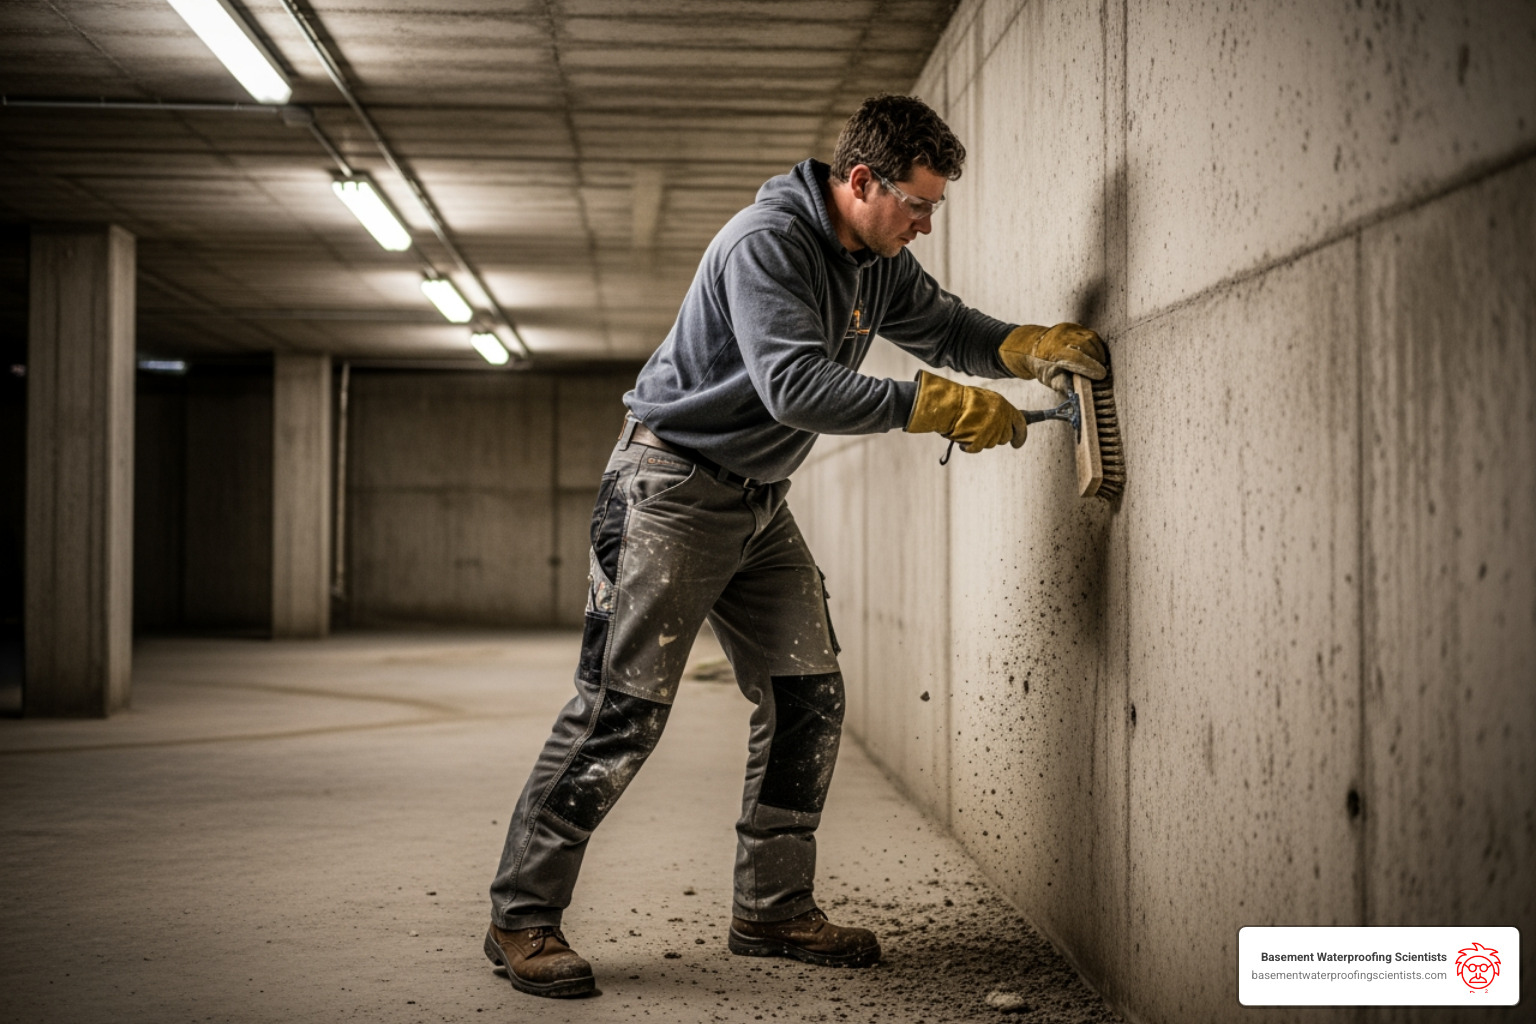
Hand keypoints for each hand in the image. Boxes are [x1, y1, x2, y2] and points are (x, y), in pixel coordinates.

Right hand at [905, 370, 1026, 452]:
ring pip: (991, 444)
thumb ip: (996, 411)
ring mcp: (992, 430)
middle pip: (1005, 437)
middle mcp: (1001, 418)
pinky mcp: (981, 439)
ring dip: (981, 440)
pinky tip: (962, 438)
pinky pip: (977, 448)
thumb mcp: (984, 399)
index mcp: (1004, 406)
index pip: (1020, 423)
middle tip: (982, 433)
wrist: (948, 404)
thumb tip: (1003, 423)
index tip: (1017, 444)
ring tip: (968, 429)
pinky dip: (969, 446)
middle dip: (996, 437)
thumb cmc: (962, 400)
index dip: (1021, 435)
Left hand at [999, 323, 1106, 392]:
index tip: (1101, 375)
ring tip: (1101, 365)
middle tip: (1103, 372)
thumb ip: (1064, 384)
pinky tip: (1098, 356)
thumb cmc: (1042, 365)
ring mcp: (1067, 329)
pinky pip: (1090, 335)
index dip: (1090, 367)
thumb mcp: (1049, 378)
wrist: (1031, 347)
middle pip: (1086, 346)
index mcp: (1052, 351)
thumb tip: (1080, 393)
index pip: (1076, 357)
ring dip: (1099, 352)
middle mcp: (1060, 337)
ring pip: (1090, 339)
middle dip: (1097, 360)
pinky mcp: (1073, 326)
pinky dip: (1097, 345)